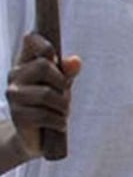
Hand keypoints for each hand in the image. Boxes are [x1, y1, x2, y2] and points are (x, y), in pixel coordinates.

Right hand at [5, 34, 80, 157]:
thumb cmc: (52, 103)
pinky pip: (44, 115)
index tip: (53, 56)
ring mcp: (13, 96)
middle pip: (43, 66)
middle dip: (62, 82)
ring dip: (63, 105)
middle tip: (64, 95)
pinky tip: (59, 124)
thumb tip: (75, 61)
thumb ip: (68, 71)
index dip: (43, 43)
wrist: (36, 136)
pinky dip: (59, 121)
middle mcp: (15, 75)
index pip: (30, 40)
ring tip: (63, 112)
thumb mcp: (63, 83)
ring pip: (46, 93)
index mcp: (27, 62)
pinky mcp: (17, 116)